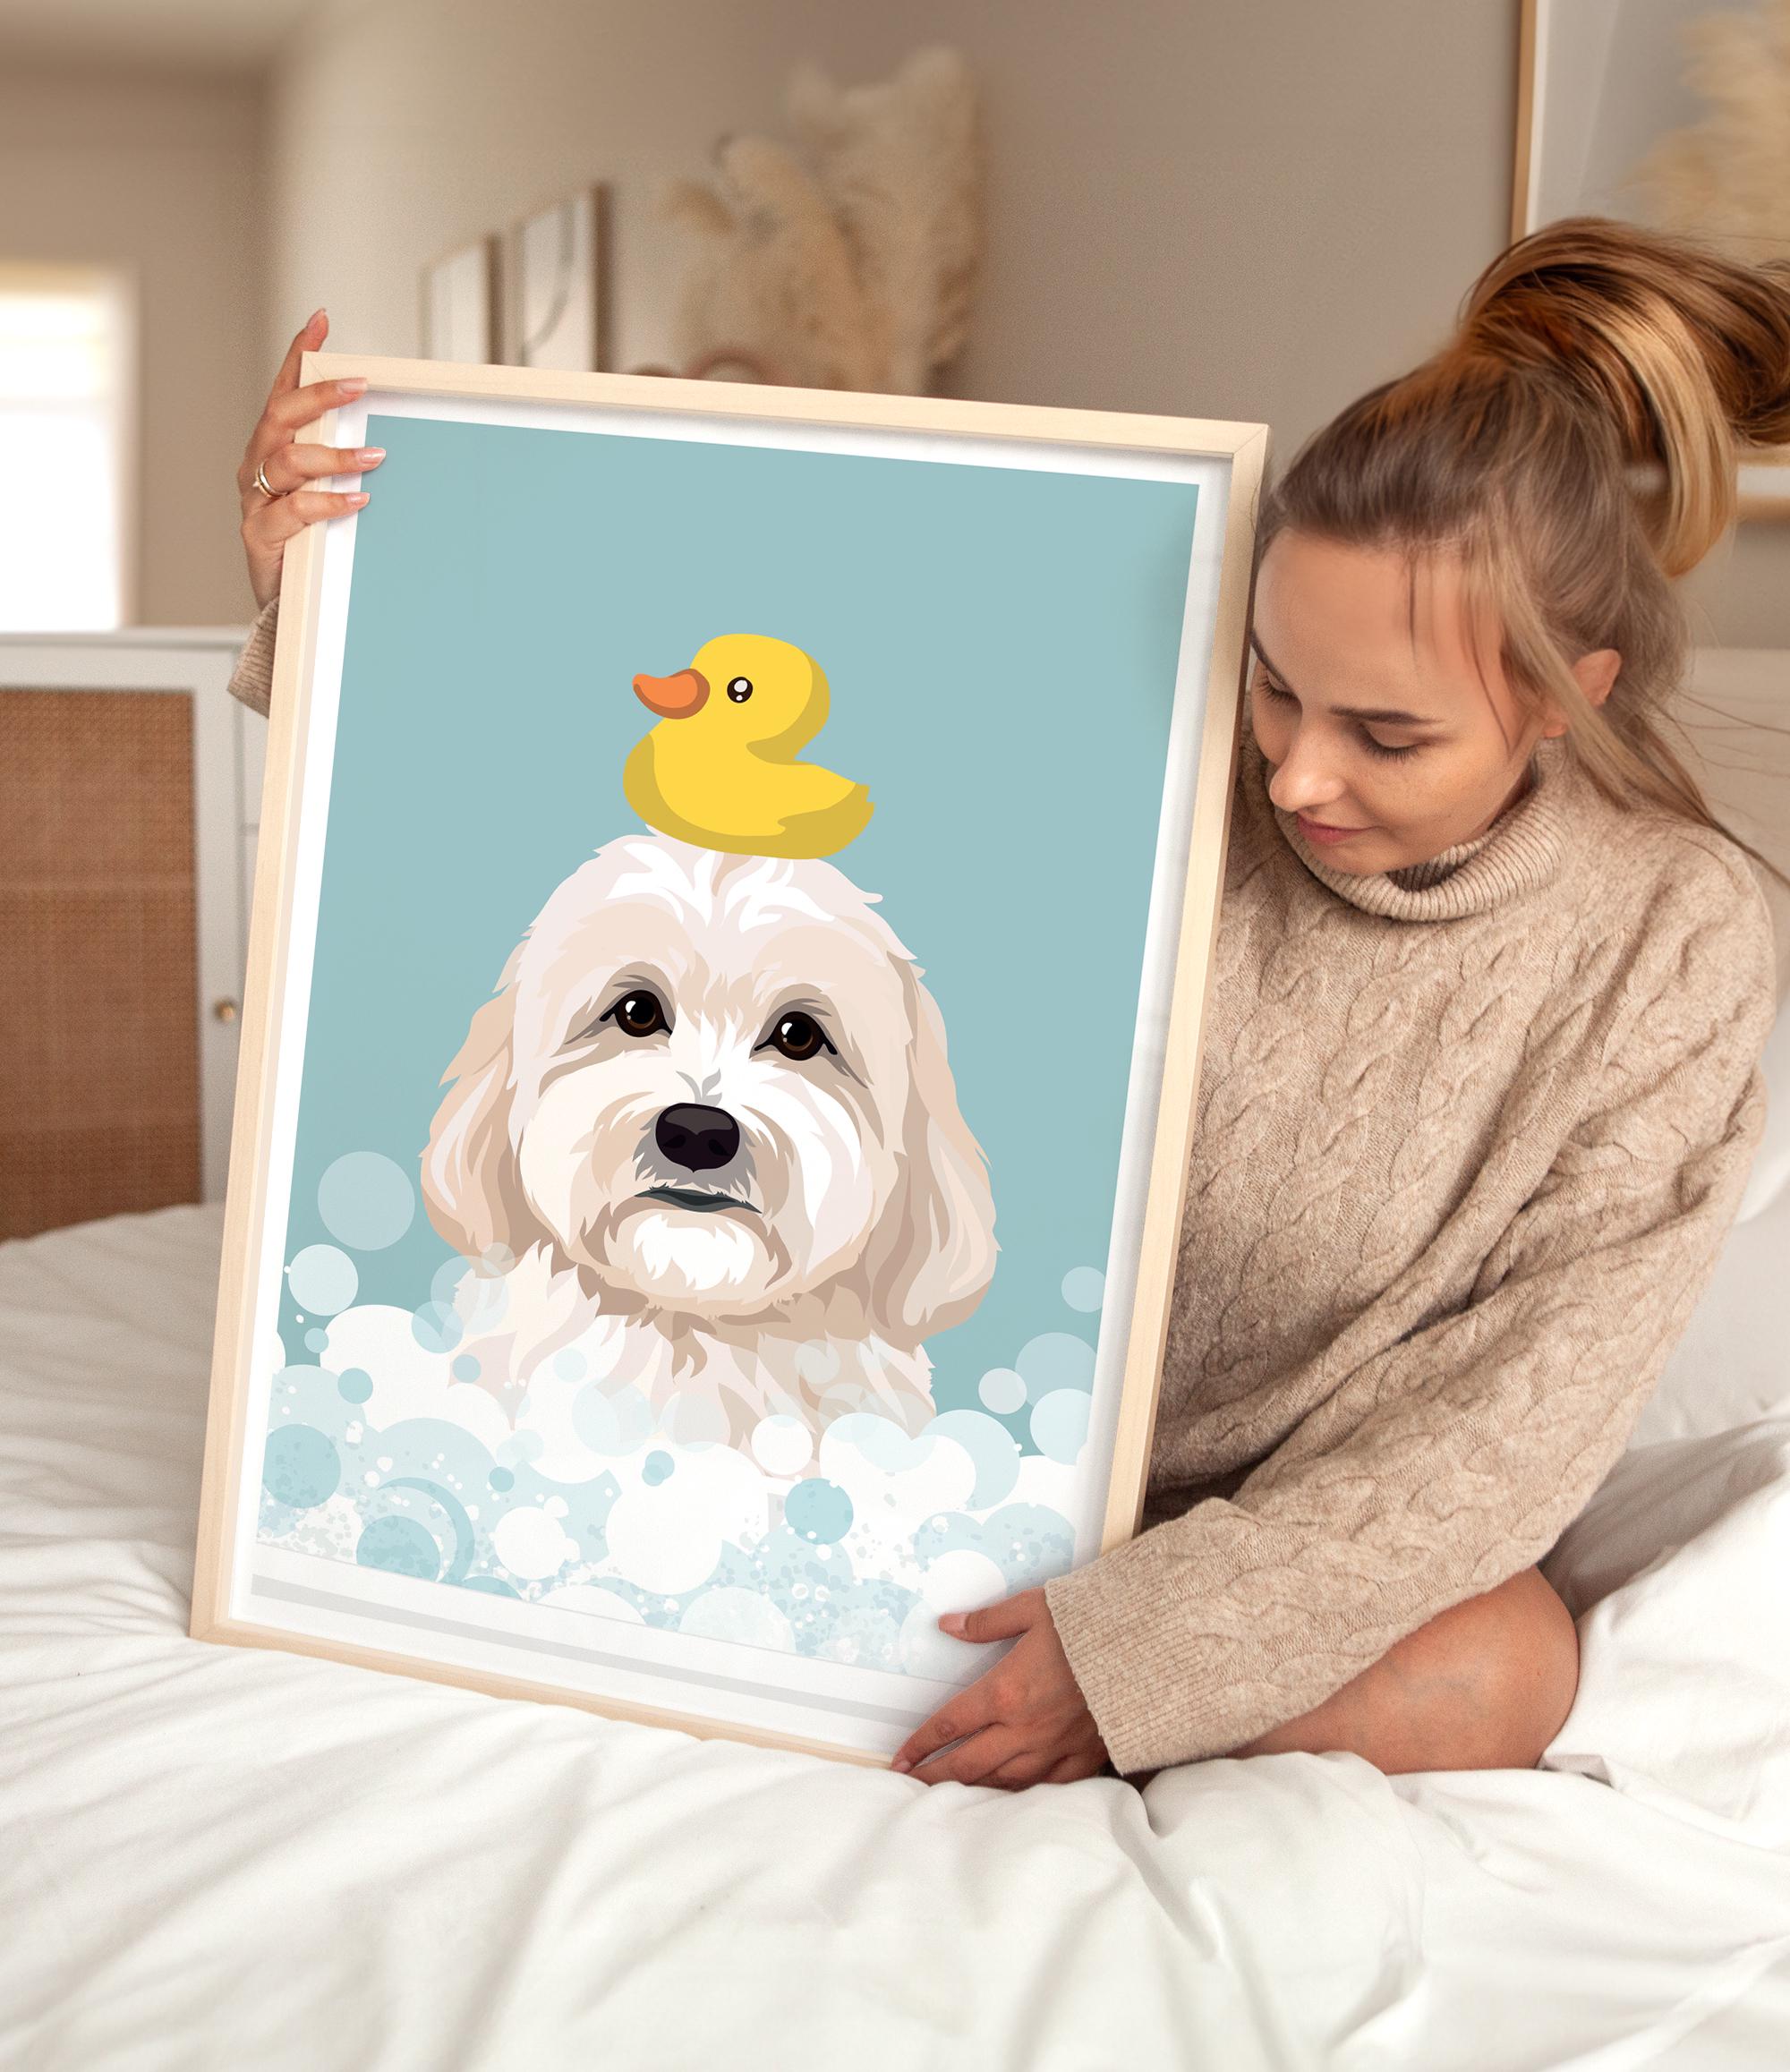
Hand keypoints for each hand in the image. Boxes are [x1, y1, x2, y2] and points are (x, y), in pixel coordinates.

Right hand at [237, 309, 384, 609]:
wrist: (284, 604)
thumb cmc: (308, 542)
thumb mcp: (323, 493)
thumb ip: (342, 462)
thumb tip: (388, 436)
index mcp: (271, 448)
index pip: (283, 391)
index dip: (298, 355)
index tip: (320, 321)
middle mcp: (257, 466)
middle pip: (281, 417)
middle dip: (318, 396)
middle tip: (358, 385)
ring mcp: (255, 500)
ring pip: (289, 461)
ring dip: (334, 455)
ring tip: (374, 456)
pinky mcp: (260, 536)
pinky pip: (295, 511)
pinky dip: (328, 502)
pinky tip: (359, 498)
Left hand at [890, 1588, 1108, 1788]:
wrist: (1146, 1648)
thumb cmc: (1089, 1624)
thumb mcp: (1032, 1609)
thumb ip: (987, 1622)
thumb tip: (948, 1624)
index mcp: (1005, 1692)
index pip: (951, 1724)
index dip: (922, 1743)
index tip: (901, 1758)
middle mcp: (1023, 1729)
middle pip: (967, 1764)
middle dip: (934, 1776)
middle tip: (910, 1786)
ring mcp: (1054, 1749)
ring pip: (1002, 1782)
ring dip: (971, 1790)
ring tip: (950, 1795)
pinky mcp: (1083, 1758)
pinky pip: (1044, 1787)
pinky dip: (1020, 1794)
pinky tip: (1007, 1796)